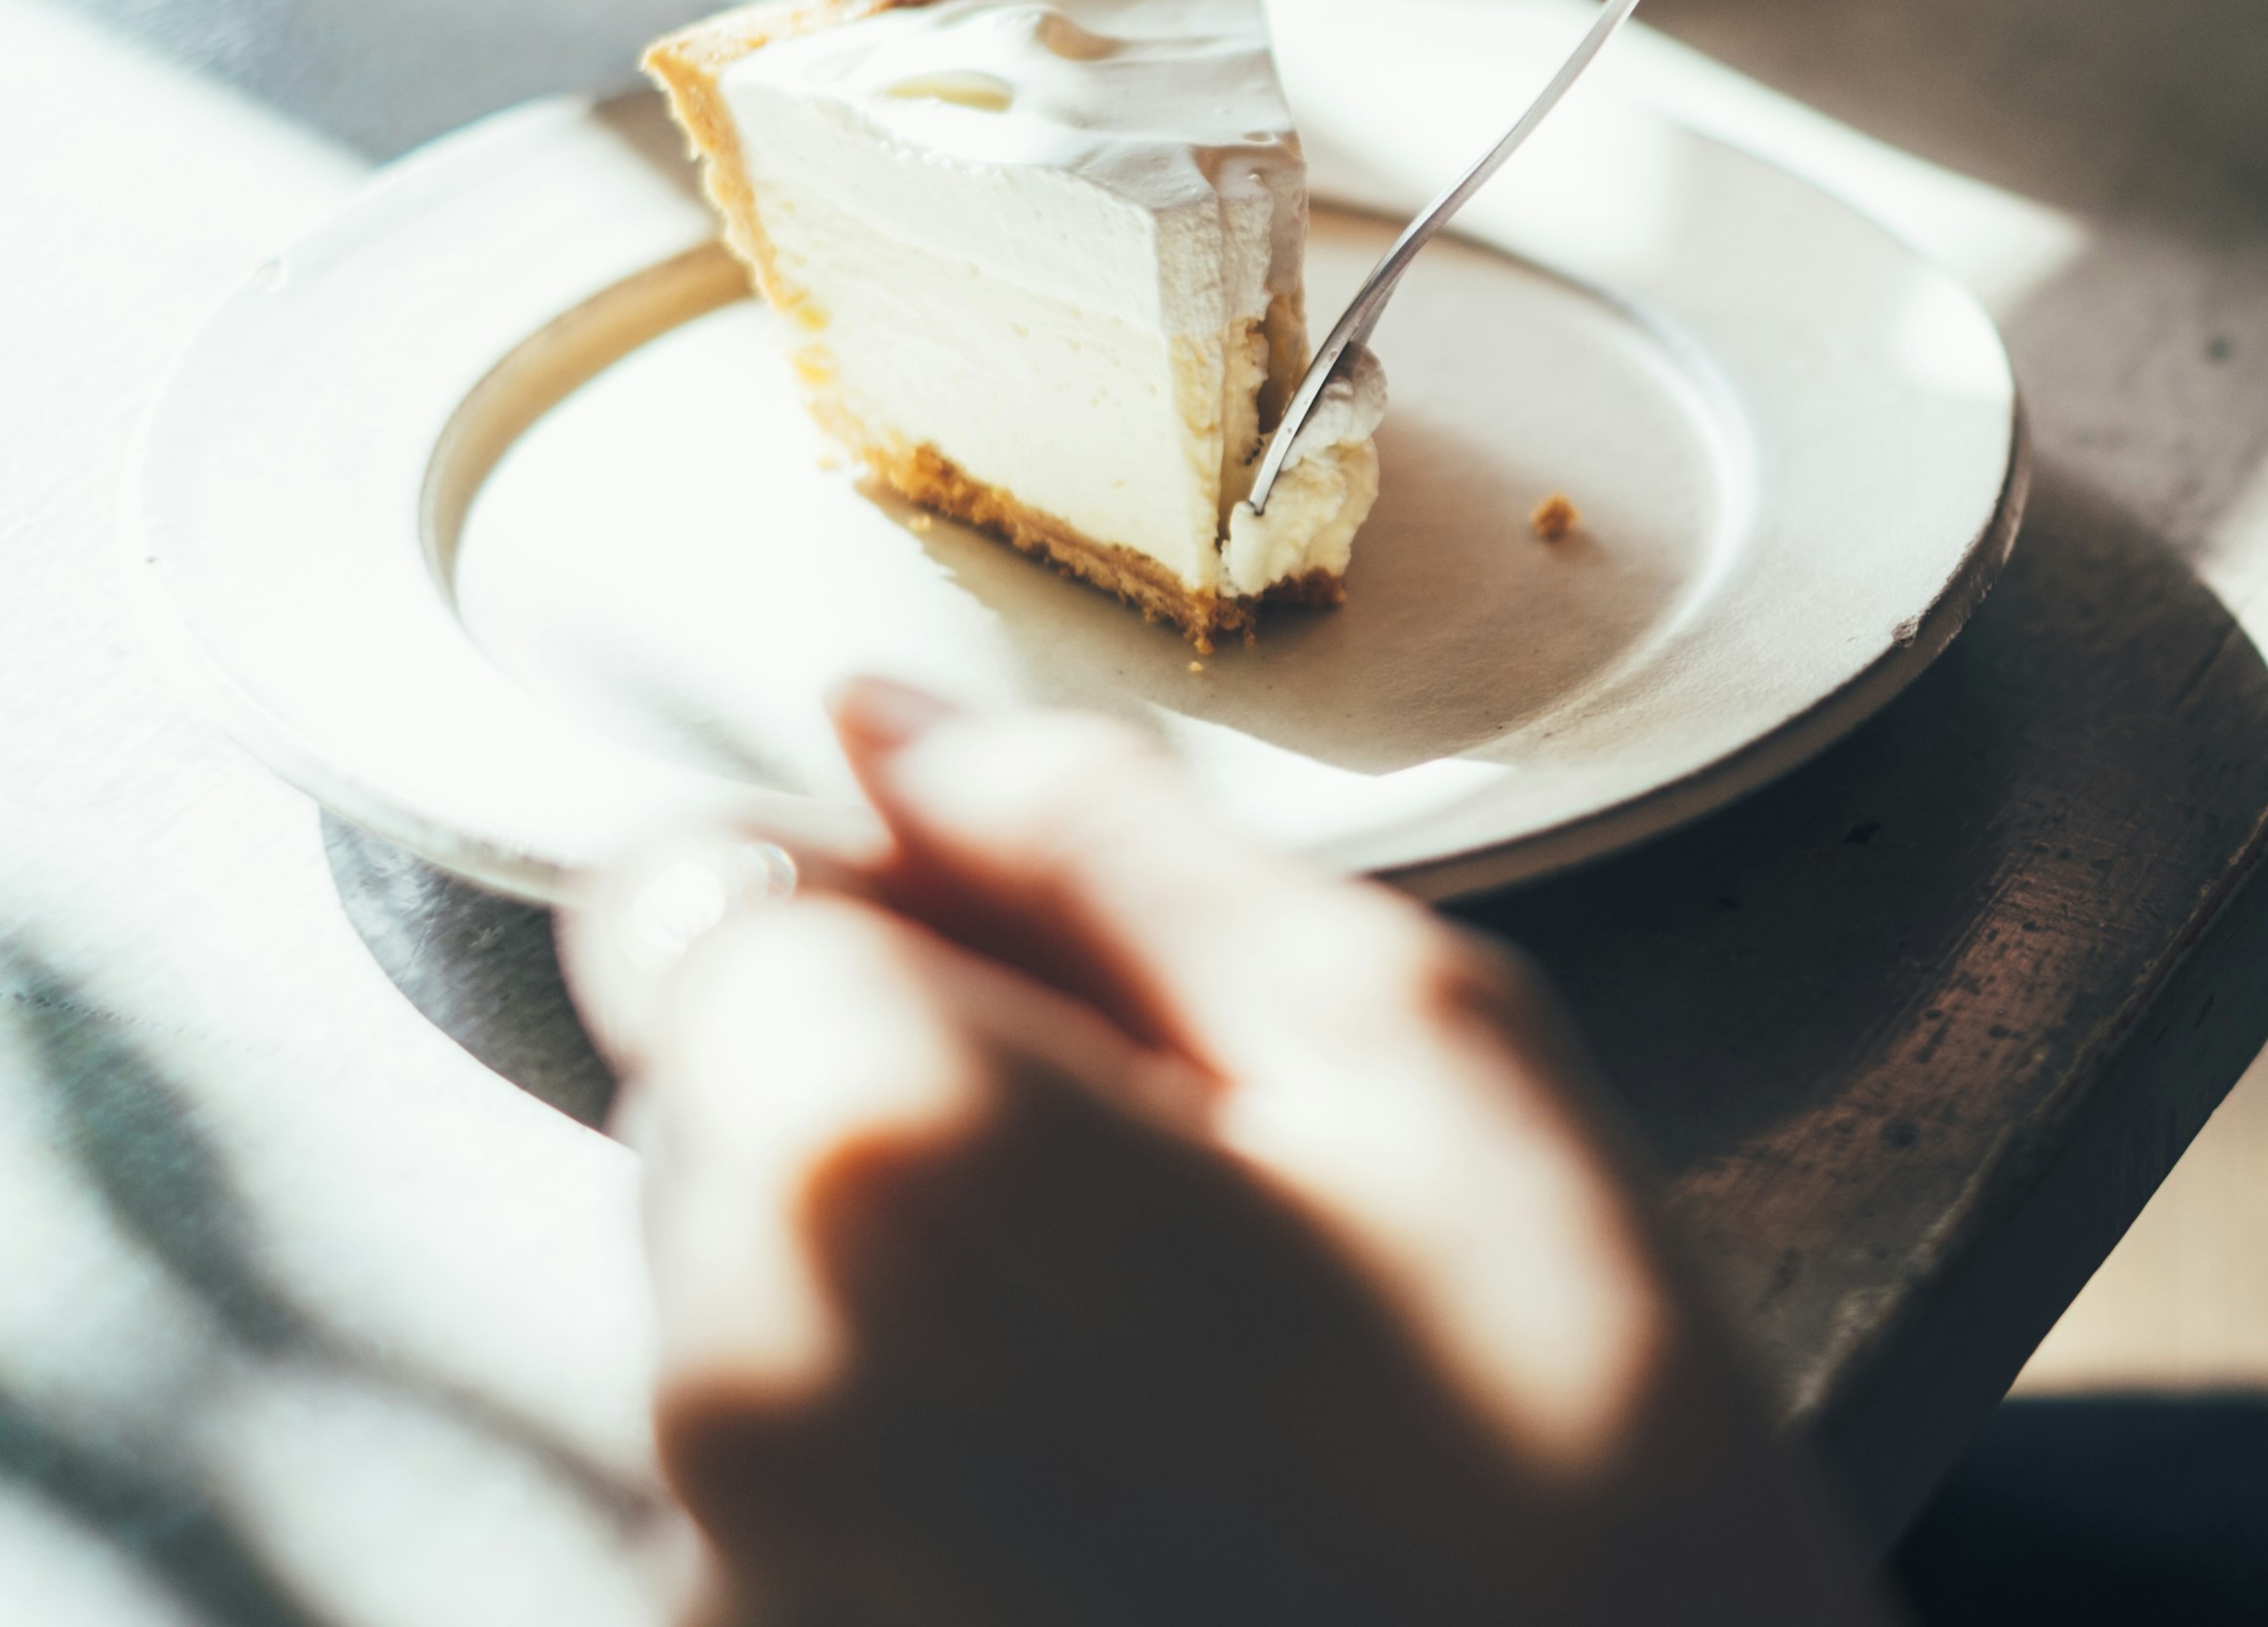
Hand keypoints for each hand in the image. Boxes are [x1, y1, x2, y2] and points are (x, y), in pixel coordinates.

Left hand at [566, 685, 1884, 1626]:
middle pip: (728, 1101)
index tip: (1061, 967)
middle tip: (1218, 1192)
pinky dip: (934, 1459)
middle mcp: (728, 1378)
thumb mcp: (1422, 1047)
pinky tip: (1157, 1512)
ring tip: (1213, 1385)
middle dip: (926, 1092)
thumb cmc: (1577, 1486)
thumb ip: (1107, 834)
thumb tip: (893, 726)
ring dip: (937, 1287)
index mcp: (872, 1151)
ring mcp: (731, 1576)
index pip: (690, 889)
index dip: (884, 891)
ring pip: (768, 1298)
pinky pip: (802, 1487)